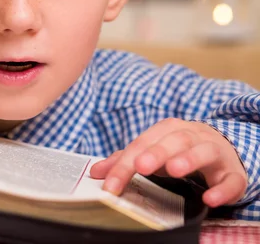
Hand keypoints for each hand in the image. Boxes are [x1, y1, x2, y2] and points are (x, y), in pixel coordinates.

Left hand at [90, 118, 246, 207]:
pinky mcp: (232, 172)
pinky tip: (210, 198)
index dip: (125, 164)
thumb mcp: (152, 151)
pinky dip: (222, 189)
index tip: (110, 183)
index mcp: (167, 130)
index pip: (142, 144)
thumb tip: (96, 171)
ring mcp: (214, 151)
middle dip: (156, 153)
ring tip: (174, 170)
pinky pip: (230, 179)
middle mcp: (191, 135)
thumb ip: (125, 160)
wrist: (221, 149)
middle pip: (173, 141)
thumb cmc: (179, 150)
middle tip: (141, 166)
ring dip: (189, 159)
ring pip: (203, 151)